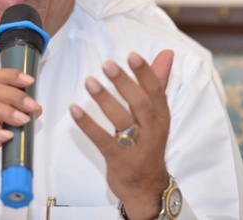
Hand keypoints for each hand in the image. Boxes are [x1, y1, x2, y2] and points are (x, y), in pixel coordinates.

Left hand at [70, 50, 173, 219]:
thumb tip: (166, 54)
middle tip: (108, 65)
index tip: (132, 56)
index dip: (145, 73)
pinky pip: (102, 140)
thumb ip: (158, 82)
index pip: (156, 92)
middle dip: (124, 83)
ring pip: (122, 121)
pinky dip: (88, 125)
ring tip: (90, 82)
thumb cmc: (149, 143)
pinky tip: (75, 109)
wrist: (147, 188)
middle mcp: (152, 131)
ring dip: (105, 100)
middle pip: (140, 105)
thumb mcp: (156, 114)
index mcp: (161, 117)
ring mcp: (136, 147)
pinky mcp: (119, 160)